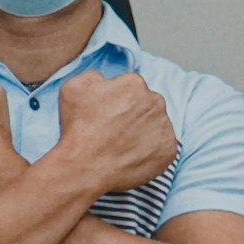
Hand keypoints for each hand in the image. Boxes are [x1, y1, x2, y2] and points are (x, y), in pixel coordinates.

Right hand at [54, 70, 177, 196]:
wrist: (86, 167)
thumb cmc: (79, 128)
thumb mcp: (74, 88)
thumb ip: (94, 76)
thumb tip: (104, 79)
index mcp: (133, 83)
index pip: (130, 87)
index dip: (117, 101)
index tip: (108, 114)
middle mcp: (154, 100)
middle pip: (147, 104)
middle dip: (134, 114)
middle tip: (115, 131)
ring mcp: (164, 125)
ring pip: (156, 124)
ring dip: (144, 131)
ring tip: (122, 145)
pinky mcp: (169, 149)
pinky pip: (163, 146)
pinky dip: (151, 151)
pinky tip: (132, 156)